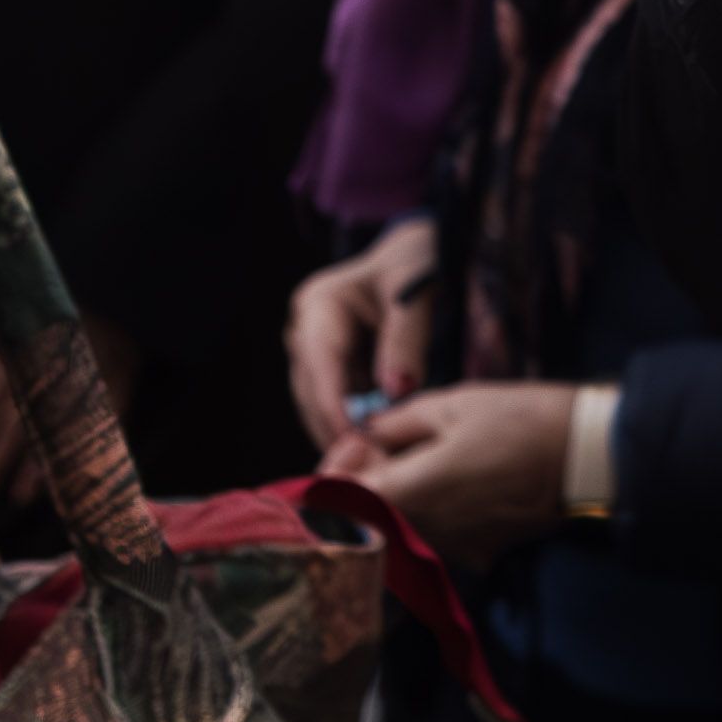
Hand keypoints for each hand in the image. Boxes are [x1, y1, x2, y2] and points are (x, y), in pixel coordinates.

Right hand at [282, 214, 440, 464]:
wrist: (416, 255)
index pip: (320, 363)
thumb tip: (394, 390)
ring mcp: (313, 351)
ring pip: (320, 404)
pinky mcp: (331, 368)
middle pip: (312, 391)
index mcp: (319, 304)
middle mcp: (305, 329)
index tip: (355, 440)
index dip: (334, 406)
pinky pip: (338, 404)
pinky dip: (354, 425)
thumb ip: (406, 339)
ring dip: (342, 433)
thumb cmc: (416, 264)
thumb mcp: (415, 291)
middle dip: (336, 428)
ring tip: (372, 465)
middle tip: (368, 466)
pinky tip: (375, 450)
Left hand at [332, 378, 578, 575]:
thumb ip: (396, 424)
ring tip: (421, 455)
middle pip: (368, 515)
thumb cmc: (523, 420)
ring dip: (396, 494)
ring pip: (401, 525)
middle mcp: (426, 530)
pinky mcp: (480, 553)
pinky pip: (437, 534)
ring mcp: (453, 547)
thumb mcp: (453, 404)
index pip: (342, 498)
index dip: (336, 469)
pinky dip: (431, 509)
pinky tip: (455, 479)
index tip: (355, 442)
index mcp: (413, 490)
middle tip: (384, 441)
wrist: (591, 458)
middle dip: (365, 478)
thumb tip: (366, 434)